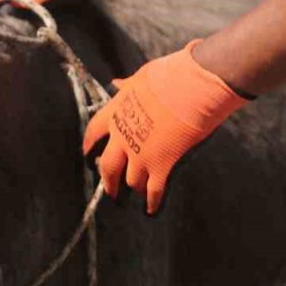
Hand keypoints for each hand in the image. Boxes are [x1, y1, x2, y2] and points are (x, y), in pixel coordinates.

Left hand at [83, 41, 248, 213]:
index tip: (88, 156)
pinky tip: (151, 211)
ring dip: (132, 190)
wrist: (197, 86)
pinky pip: (154, 191)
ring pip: (130, 181)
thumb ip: (128, 86)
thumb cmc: (175, 74)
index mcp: (116, 112)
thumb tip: (116, 84)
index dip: (89, 147)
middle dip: (108, 181)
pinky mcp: (161, 166)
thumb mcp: (144, 76)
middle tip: (110, 191)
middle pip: (107, 166)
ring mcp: (140, 154)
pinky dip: (152, 203)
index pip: (93, 133)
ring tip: (133, 198)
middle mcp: (123, 137)